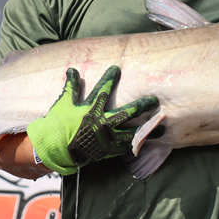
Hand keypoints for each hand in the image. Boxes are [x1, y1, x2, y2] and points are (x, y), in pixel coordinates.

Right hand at [27, 65, 157, 175]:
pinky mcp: (107, 150)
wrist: (56, 149)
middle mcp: (102, 122)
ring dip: (147, 129)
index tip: (117, 69)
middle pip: (127, 112)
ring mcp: (106, 137)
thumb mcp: (63, 103)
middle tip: (154, 100)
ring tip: (162, 127)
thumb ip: (71, 87)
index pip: (103, 89)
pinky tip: (147, 142)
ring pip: (132, 132)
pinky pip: (125, 147)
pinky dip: (136, 144)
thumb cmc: (58, 125)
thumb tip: (72, 69)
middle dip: (142, 105)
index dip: (110, 78)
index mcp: (91, 109)